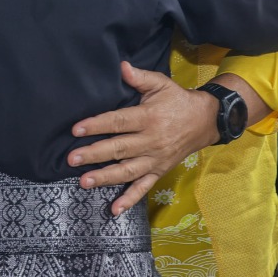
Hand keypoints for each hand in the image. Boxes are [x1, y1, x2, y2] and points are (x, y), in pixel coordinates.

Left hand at [67, 62, 217, 215]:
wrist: (205, 121)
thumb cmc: (178, 100)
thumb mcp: (161, 84)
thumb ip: (141, 77)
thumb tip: (121, 66)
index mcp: (149, 117)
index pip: (119, 122)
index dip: (97, 125)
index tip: (77, 129)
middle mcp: (151, 141)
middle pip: (119, 148)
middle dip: (94, 154)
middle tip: (72, 158)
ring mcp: (155, 159)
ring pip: (128, 171)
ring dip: (105, 178)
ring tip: (84, 181)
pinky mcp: (159, 171)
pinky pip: (144, 188)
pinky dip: (130, 199)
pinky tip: (114, 209)